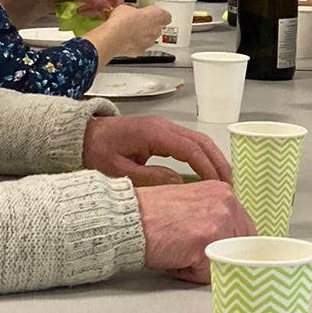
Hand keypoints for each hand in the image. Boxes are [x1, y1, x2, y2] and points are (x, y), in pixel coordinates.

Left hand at [83, 114, 232, 184]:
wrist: (81, 135)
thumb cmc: (95, 151)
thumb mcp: (118, 171)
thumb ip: (150, 178)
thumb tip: (179, 185)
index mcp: (155, 133)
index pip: (191, 149)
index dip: (208, 168)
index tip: (219, 186)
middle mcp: (164, 126)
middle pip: (202, 141)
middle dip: (219, 163)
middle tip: (231, 186)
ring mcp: (164, 128)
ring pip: (199, 141)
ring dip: (214, 159)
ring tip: (224, 182)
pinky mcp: (162, 133)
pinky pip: (190, 143)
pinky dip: (203, 157)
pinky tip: (208, 173)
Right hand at [88, 2, 168, 62]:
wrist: (113, 38)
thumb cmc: (120, 22)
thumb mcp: (125, 8)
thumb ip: (133, 10)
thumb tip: (129, 12)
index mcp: (156, 15)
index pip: (166, 15)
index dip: (160, 15)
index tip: (154, 13)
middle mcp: (156, 28)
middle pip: (159, 27)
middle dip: (151, 25)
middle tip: (141, 21)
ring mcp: (150, 41)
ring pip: (151, 37)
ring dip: (145, 35)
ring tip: (133, 31)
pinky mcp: (142, 50)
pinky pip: (142, 46)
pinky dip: (137, 44)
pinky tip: (128, 40)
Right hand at [136, 181, 253, 282]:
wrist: (128, 219)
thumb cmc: (151, 215)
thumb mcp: (192, 205)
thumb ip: (214, 217)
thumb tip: (229, 242)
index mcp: (223, 192)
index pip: (244, 230)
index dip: (225, 246)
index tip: (209, 248)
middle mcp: (226, 203)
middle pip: (238, 248)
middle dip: (215, 256)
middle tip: (189, 250)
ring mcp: (219, 221)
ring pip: (225, 260)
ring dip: (203, 265)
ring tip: (181, 251)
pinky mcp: (207, 240)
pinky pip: (208, 273)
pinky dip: (190, 274)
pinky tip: (175, 258)